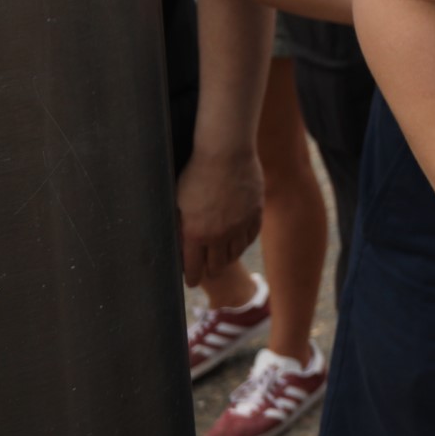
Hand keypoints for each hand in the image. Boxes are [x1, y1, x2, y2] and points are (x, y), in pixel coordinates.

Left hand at [176, 145, 264, 286]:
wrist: (226, 153)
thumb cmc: (195, 173)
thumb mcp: (179, 202)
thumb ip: (182, 225)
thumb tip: (179, 242)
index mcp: (195, 233)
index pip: (194, 267)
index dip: (192, 277)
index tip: (191, 282)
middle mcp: (219, 234)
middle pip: (218, 265)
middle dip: (211, 270)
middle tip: (209, 271)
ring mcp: (240, 224)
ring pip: (236, 252)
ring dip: (228, 256)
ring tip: (224, 256)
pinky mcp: (256, 212)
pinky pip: (251, 236)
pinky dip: (244, 241)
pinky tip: (240, 240)